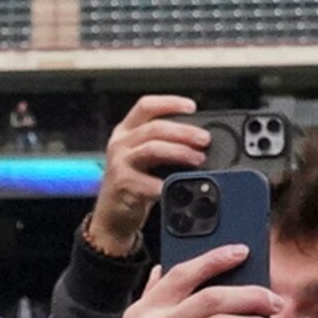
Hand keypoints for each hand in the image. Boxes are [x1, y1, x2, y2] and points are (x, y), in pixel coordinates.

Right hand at [86, 95, 209, 257]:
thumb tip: (197, 139)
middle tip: (204, 139)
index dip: (169, 103)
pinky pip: (148, 181)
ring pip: (152, 149)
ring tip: (198, 159)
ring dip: (179, 152)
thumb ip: (163, 144)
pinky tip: (177, 186)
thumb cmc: (133, 182)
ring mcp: (120, 163)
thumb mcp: (144, 157)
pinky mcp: (122, 184)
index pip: (145, 106)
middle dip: (183, 132)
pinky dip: (166, 183)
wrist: (113, 214)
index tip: (191, 107)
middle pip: (154, 128)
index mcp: (126, 131)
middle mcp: (120, 143)